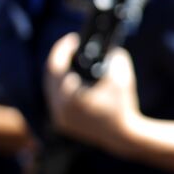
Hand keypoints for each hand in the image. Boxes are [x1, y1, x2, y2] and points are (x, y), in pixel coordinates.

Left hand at [44, 34, 140, 154]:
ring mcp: (59, 117)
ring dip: (59, 73)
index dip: (62, 49)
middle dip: (59, 59)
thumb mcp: (122, 76)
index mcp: (70, 96)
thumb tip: (107, 47)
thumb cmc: (123, 106)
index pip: (56, 66)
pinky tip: (71, 78)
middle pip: (50, 77)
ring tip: (70, 61)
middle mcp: (59, 108)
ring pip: (51, 89)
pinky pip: (56, 100)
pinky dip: (62, 87)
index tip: (72, 39)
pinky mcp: (62, 123)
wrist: (124, 135)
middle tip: (70, 47)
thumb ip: (114, 57)